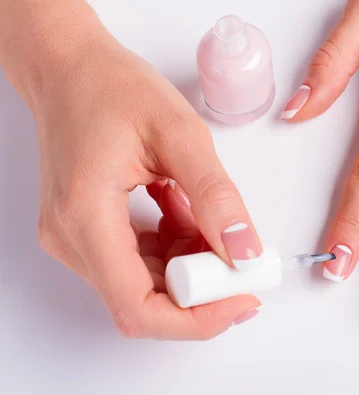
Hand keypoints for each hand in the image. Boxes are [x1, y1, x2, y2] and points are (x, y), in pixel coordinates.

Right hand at [29, 19, 262, 338]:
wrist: (69, 68)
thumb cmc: (111, 86)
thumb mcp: (179, 133)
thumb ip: (216, 196)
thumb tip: (245, 251)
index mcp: (86, 217)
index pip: (139, 308)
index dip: (197, 318)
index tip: (242, 295)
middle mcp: (72, 239)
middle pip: (146, 300)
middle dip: (204, 287)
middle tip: (242, 255)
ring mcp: (77, 238)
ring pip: (147, 282)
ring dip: (191, 261)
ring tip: (209, 215)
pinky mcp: (89, 231)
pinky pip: (140, 260)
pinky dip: (175, 245)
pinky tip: (185, 209)